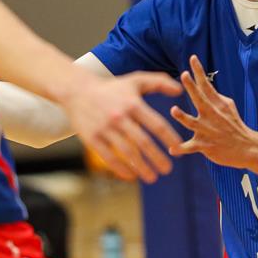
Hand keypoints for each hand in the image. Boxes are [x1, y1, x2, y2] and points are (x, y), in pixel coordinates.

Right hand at [65, 72, 182, 182]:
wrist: (77, 91)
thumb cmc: (112, 88)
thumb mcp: (136, 80)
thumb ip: (160, 82)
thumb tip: (180, 90)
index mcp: (133, 103)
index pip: (157, 124)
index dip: (170, 138)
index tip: (178, 149)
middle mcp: (119, 117)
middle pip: (143, 142)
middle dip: (158, 158)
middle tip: (168, 170)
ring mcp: (105, 129)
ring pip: (127, 153)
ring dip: (142, 167)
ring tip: (153, 177)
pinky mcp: (92, 139)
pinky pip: (109, 158)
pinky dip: (121, 169)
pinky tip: (132, 175)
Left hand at [169, 55, 257, 167]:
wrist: (246, 148)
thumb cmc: (234, 125)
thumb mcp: (228, 106)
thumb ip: (215, 96)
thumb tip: (204, 85)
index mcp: (216, 104)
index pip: (206, 85)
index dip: (199, 71)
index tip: (192, 58)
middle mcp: (211, 115)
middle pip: (199, 99)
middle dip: (191, 87)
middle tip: (184, 75)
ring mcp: (207, 130)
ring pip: (192, 123)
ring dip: (183, 117)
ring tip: (174, 110)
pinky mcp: (205, 145)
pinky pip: (190, 147)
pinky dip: (181, 148)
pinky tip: (172, 149)